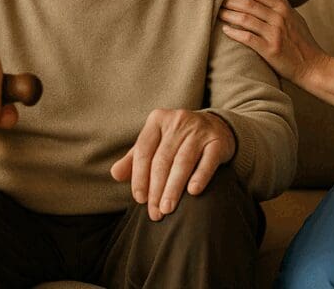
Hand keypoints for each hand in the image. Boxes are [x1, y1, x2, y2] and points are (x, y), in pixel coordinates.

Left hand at [110, 109, 235, 220]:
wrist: (215, 127)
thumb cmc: (177, 141)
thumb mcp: (155, 144)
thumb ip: (134, 159)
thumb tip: (115, 174)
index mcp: (157, 120)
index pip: (144, 151)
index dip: (139, 176)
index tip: (139, 199)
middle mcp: (178, 121)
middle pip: (163, 159)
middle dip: (156, 189)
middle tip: (155, 212)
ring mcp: (199, 129)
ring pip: (183, 161)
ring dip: (174, 187)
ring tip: (167, 208)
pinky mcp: (217, 140)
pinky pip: (208, 160)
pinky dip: (200, 176)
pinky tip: (193, 191)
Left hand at [219, 0, 326, 82]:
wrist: (313, 66)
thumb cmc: (302, 41)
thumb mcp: (294, 15)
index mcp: (284, 8)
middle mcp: (279, 18)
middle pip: (249, 3)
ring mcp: (275, 33)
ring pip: (245, 18)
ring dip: (228, 14)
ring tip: (217, 12)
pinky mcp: (270, 49)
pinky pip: (247, 38)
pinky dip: (234, 33)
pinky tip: (225, 30)